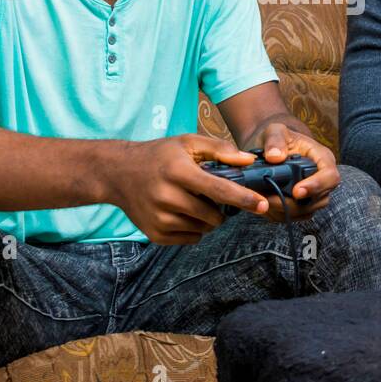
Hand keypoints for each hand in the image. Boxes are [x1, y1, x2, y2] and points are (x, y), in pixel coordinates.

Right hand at [102, 135, 268, 244]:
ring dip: (207, 218)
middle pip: (213, 215)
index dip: (243, 198)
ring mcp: (159, 219)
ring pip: (203, 229)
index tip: (263, 205)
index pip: (218, 189)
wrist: (118, 173)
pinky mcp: (155, 234)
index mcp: (178, 172)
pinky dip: (194, 228)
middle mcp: (167, 197)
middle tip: (212, 196)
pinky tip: (181, 212)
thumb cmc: (160, 155)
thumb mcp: (187, 143)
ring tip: (193, 201)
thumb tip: (249, 161)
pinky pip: (191, 238)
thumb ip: (220, 149)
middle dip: (221, 209)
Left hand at [250, 121, 336, 221]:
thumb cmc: (278, 137)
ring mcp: (313, 194)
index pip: (330, 176)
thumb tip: (275, 157)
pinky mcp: (301, 205)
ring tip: (262, 200)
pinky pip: (294, 217)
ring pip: (306, 212)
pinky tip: (263, 204)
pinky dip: (278, 214)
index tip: (296, 191)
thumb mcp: (275, 131)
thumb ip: (275, 140)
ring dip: (284, 210)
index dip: (316, 186)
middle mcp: (322, 179)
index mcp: (322, 158)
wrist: (272, 148)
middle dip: (294, 203)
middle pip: (319, 200)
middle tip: (269, 199)